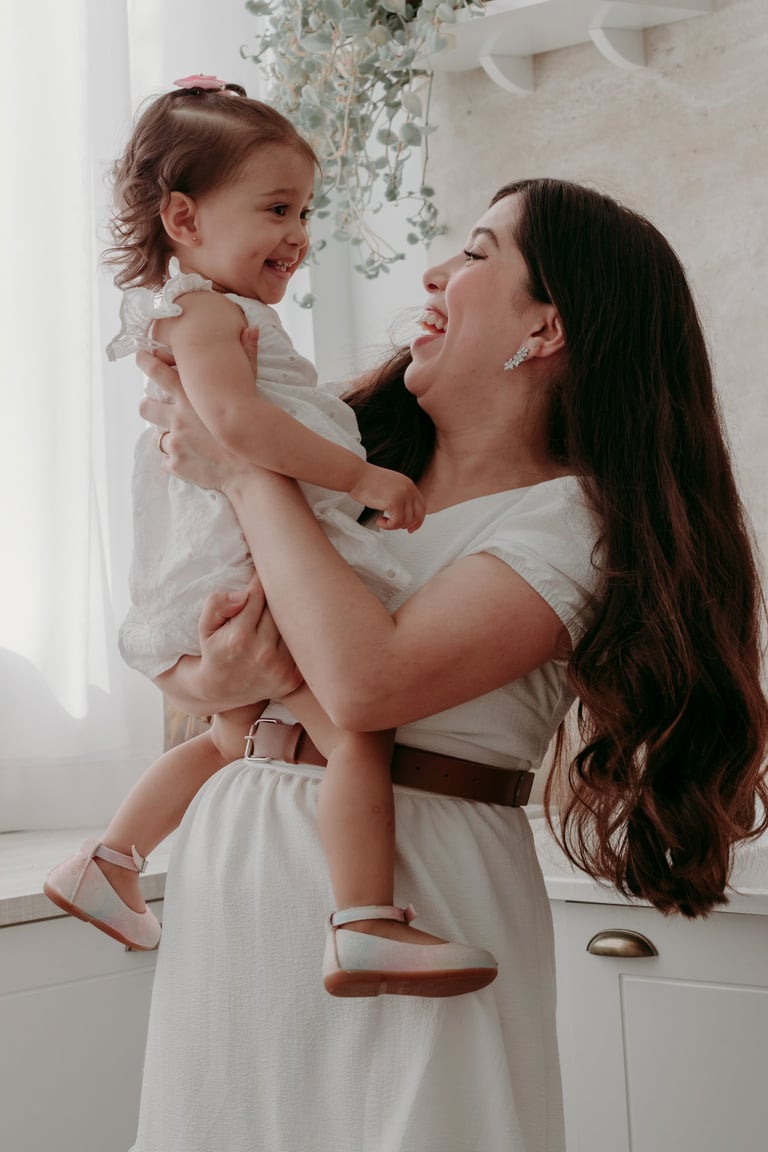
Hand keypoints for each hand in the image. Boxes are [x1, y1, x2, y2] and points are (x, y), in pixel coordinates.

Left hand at [136, 349, 247, 491]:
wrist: (253, 470)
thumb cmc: (254, 426)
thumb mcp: (250, 388)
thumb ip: (247, 357)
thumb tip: (253, 329)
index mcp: (190, 395)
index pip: (157, 371)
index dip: (145, 362)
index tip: (141, 357)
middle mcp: (177, 417)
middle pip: (146, 406)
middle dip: (148, 406)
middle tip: (154, 407)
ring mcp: (175, 442)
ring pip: (156, 438)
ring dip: (166, 437)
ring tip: (182, 440)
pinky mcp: (177, 463)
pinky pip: (168, 461)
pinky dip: (178, 461)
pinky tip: (193, 461)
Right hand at [196, 575, 302, 709]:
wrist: (222, 690)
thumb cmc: (214, 650)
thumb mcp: (205, 626)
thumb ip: (216, 604)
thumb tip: (243, 594)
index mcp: (239, 638)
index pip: (258, 595)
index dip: (259, 581)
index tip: (261, 572)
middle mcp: (262, 654)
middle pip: (279, 608)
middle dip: (276, 597)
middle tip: (276, 585)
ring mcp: (280, 668)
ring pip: (293, 626)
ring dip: (289, 616)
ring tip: (282, 609)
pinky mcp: (293, 678)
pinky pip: (299, 646)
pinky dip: (296, 637)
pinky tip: (290, 632)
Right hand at [349, 463, 425, 531]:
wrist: (356, 475)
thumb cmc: (366, 482)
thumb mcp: (390, 487)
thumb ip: (399, 496)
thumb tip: (404, 514)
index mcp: (408, 484)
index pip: (421, 506)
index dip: (418, 519)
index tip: (411, 528)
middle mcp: (409, 488)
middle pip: (418, 515)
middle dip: (408, 525)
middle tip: (398, 528)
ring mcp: (403, 495)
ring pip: (406, 521)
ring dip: (393, 525)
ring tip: (382, 521)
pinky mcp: (395, 502)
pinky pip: (396, 522)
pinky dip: (388, 526)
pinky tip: (379, 520)